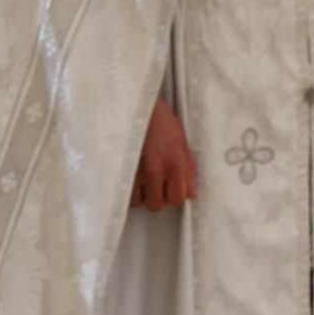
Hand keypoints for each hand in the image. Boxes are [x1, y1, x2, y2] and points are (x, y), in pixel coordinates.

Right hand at [131, 96, 197, 210]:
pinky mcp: (120, 169)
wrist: (140, 109)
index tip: (172, 189)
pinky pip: (124, 195)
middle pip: (157, 205)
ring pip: (139, 202)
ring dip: (141, 195)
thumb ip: (189, 171)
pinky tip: (132, 180)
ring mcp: (136, 171)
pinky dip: (128, 191)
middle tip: (157, 185)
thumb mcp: (183, 144)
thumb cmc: (163, 124)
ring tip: (143, 181)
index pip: (178, 198)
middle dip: (158, 198)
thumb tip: (192, 194)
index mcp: (175, 163)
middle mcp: (156, 170)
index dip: (175, 196)